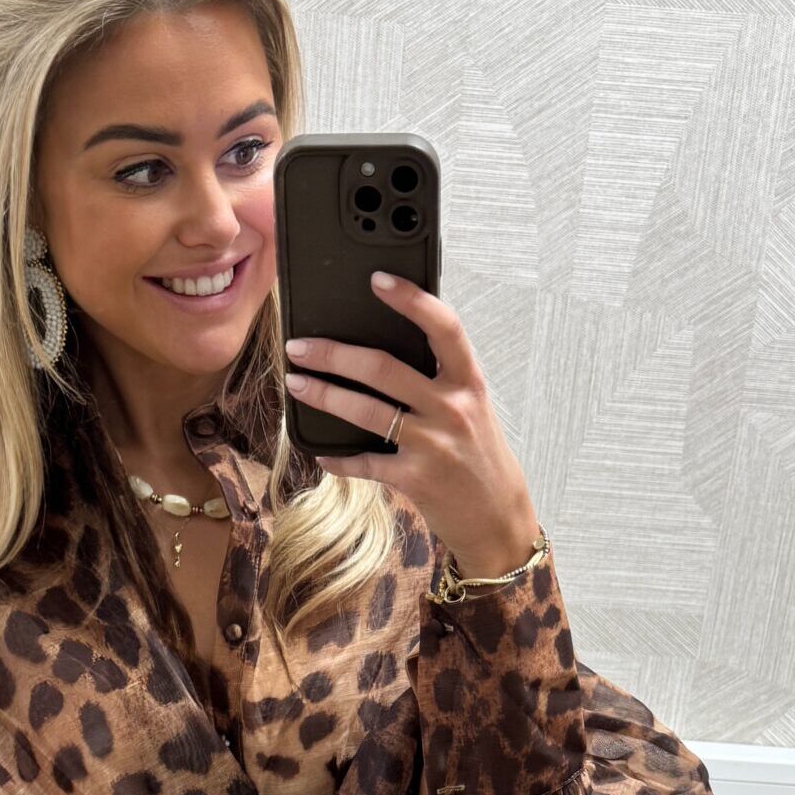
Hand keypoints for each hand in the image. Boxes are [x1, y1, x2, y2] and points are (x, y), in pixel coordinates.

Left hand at [282, 271, 539, 575]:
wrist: (496, 516)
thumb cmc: (477, 454)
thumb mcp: (470, 407)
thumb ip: (439, 378)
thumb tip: (386, 346)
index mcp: (467, 381)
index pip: (443, 327)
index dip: (410, 299)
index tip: (377, 279)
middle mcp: (452, 408)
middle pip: (383, 367)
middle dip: (333, 354)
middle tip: (299, 346)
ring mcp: (433, 443)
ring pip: (366, 410)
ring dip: (324, 395)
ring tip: (297, 382)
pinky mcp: (415, 478)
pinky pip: (364, 462)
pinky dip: (338, 458)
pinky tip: (321, 452)